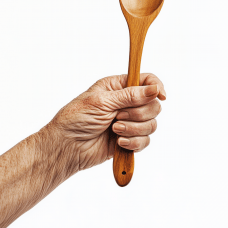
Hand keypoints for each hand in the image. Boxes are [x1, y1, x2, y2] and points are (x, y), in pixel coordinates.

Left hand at [46, 73, 165, 170]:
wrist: (67, 147)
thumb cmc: (76, 119)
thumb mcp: (102, 102)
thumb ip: (130, 96)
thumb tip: (155, 89)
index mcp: (118, 86)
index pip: (146, 80)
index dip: (156, 87)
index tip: (160, 96)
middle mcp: (126, 102)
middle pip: (153, 104)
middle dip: (138, 113)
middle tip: (118, 116)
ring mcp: (129, 121)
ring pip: (151, 124)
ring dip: (134, 129)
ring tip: (115, 130)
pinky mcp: (129, 139)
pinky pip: (145, 141)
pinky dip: (134, 143)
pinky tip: (118, 143)